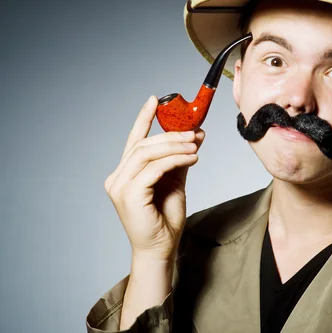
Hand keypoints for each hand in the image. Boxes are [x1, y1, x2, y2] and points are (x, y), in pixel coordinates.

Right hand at [104, 95, 204, 261]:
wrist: (162, 248)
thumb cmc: (165, 218)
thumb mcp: (175, 181)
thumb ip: (181, 158)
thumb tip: (196, 134)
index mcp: (124, 174)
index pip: (134, 140)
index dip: (143, 118)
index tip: (155, 100)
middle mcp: (117, 178)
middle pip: (143, 144)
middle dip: (170, 134)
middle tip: (193, 132)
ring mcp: (120, 187)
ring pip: (148, 153)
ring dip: (175, 146)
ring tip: (195, 145)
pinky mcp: (130, 195)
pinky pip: (154, 169)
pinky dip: (175, 160)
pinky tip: (192, 158)